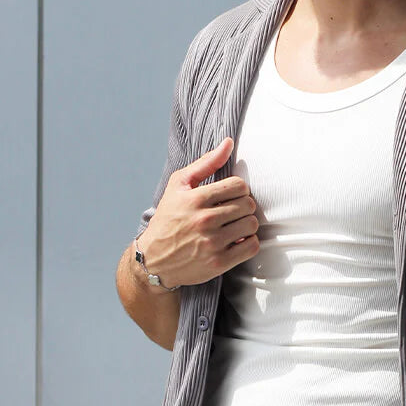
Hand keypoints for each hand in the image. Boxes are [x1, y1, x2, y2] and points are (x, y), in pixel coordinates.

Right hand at [136, 137, 260, 287]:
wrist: (154, 259)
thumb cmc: (168, 218)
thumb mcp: (179, 186)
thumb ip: (205, 163)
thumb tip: (229, 142)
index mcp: (195, 199)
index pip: (239, 186)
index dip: (238, 190)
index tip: (230, 196)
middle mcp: (204, 220)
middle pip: (248, 205)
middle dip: (243, 206)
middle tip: (232, 212)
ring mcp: (213, 243)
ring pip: (252, 225)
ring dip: (247, 224)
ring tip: (234, 226)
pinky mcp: (219, 263)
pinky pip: (252, 247)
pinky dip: (249, 243)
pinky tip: (237, 241)